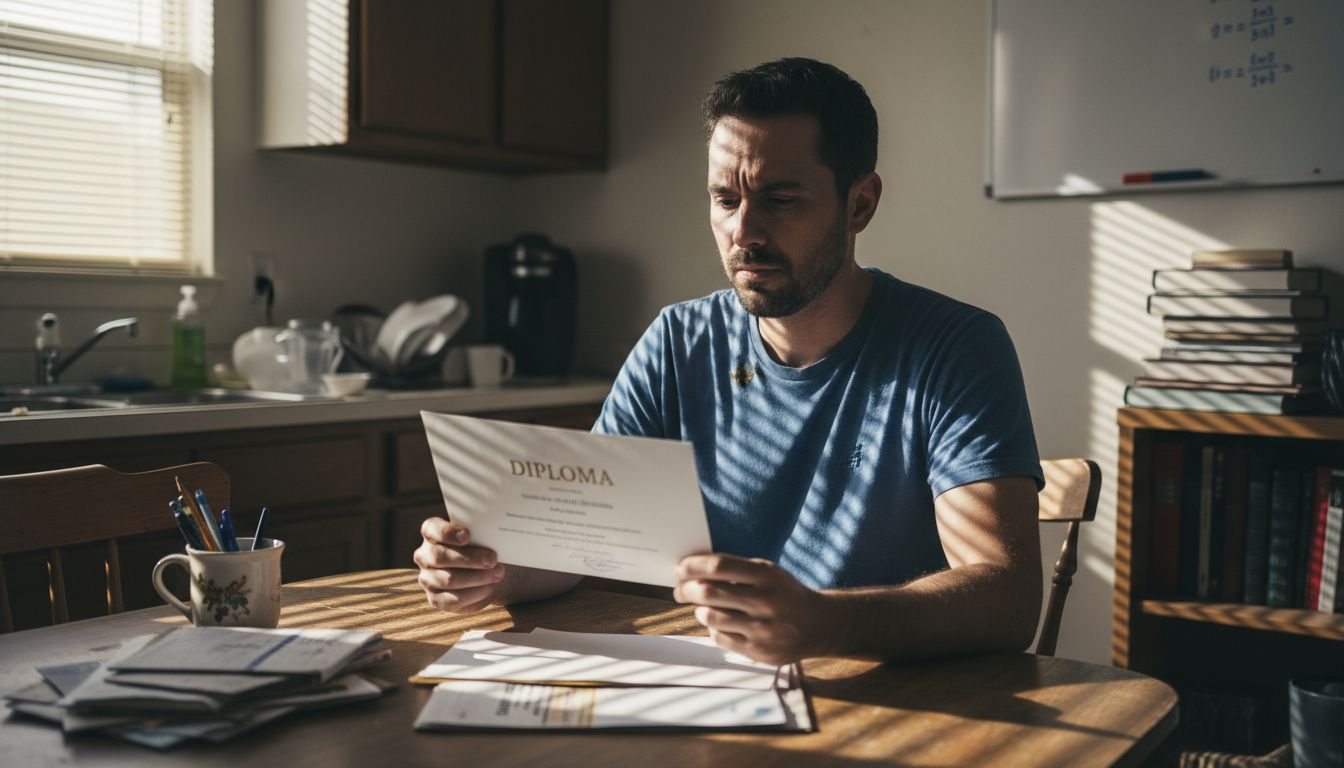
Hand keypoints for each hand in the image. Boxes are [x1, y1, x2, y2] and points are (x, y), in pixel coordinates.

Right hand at [413, 517, 505, 613]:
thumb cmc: (481, 547)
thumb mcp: (480, 536)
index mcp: (431, 533)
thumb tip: (492, 535)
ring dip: (477, 577)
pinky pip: (454, 599)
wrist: (486, 573)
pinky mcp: (436, 599)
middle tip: (492, 559)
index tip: (467, 536)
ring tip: (497, 574)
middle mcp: (424, 555)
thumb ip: (479, 533)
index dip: (448, 532)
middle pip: (440, 556)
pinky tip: (490, 587)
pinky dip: (475, 593)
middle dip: (469, 558)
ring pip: (449, 579)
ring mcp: (427, 578)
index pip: (432, 529)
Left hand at [673, 554, 830, 663]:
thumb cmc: (785, 594)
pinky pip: (719, 638)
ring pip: (710, 617)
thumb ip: (736, 569)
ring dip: (699, 610)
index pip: (718, 566)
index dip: (692, 566)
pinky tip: (721, 623)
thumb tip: (693, 569)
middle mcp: (764, 601)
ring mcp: (761, 629)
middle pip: (708, 592)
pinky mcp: (758, 651)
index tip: (680, 569)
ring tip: (703, 607)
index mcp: (766, 575)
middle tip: (680, 590)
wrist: (819, 625)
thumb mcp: (768, 573)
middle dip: (685, 590)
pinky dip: (714, 628)